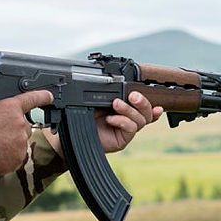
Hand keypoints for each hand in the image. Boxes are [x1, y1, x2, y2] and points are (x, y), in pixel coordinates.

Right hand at [0, 90, 54, 175]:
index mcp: (10, 108)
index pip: (32, 98)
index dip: (42, 96)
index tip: (49, 96)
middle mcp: (20, 123)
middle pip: (23, 125)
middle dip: (13, 129)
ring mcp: (22, 141)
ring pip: (20, 141)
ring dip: (10, 142)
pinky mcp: (21, 156)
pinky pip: (18, 154)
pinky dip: (9, 155)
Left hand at [42, 90, 163, 156]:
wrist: (70, 133)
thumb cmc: (81, 114)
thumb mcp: (94, 100)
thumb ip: (107, 93)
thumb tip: (118, 81)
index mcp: (123, 107)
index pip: (141, 103)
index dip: (150, 99)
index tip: (150, 92)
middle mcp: (127, 118)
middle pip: (147, 112)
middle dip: (143, 102)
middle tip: (133, 95)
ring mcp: (126, 129)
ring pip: (141, 120)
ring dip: (129, 110)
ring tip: (116, 104)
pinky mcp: (122, 139)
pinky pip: (131, 129)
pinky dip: (122, 121)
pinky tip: (110, 119)